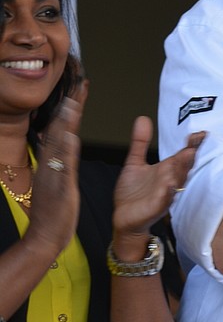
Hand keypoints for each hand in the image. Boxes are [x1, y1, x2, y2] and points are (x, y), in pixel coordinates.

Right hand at [26, 94, 85, 256]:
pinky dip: (65, 150)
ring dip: (65, 122)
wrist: (44, 236)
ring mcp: (52, 175)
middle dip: (69, 108)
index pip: (61, 130)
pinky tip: (70, 136)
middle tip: (78, 85)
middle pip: (59, 130)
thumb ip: (60, 162)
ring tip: (73, 101)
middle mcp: (50, 165)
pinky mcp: (58, 187)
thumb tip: (63, 143)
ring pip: (58, 144)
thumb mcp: (58, 181)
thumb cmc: (53, 212)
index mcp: (52, 163)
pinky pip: (62, 166)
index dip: (70, 110)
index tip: (79, 91)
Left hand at [112, 116, 203, 257]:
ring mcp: (165, 195)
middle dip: (188, 156)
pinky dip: (167, 192)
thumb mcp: (135, 163)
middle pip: (183, 167)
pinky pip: (164, 199)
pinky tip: (169, 184)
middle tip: (193, 145)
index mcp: (167, 170)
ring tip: (183, 158)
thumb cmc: (133, 194)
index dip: (192, 145)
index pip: (183, 155)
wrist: (125, 219)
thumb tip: (143, 119)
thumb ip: (140, 143)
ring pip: (176, 181)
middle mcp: (169, 181)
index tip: (200, 133)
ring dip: (180, 171)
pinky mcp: (156, 207)